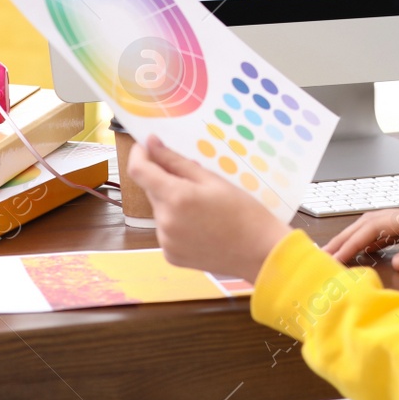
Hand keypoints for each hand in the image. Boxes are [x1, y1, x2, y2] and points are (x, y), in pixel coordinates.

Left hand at [127, 134, 290, 281]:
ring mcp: (166, 242)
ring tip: (203, 207)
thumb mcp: (212, 180)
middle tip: (194, 179)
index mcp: (176, 198)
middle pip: (151, 190)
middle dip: (164, 180)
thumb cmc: (243, 211)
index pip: (139, 171)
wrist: (259, 252)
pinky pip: (166, 230)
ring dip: (171, 202)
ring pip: (159, 210)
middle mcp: (165, 221)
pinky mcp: (170, 255)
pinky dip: (176, 222)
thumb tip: (151, 144)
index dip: (139, 154)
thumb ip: (176, 162)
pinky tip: (200, 225)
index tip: (147, 146)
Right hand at [323, 188, 398, 270]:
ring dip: (358, 239)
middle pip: (372, 223)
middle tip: (324, 257)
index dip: (353, 242)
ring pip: (381, 227)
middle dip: (346, 238)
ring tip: (338, 255)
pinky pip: (395, 232)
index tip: (334, 258)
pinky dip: (376, 241)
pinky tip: (370, 251)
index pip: (376, 226)